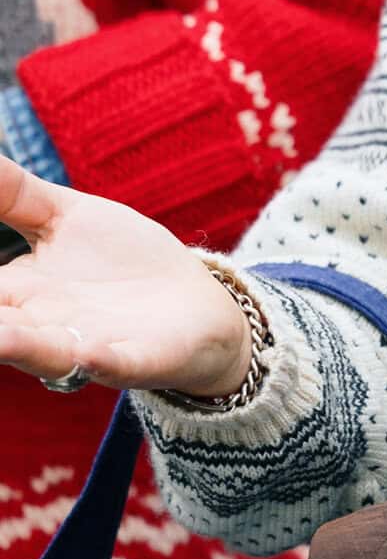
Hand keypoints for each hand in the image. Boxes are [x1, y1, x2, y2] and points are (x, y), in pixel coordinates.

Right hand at [0, 158, 249, 399]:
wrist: (196, 305)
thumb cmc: (122, 261)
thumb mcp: (66, 217)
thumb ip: (15, 193)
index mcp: (17, 290)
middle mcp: (40, 324)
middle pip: (0, 325)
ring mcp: (87, 344)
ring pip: (41, 351)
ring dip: (16, 345)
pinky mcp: (138, 358)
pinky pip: (117, 364)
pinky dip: (103, 361)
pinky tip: (86, 354)